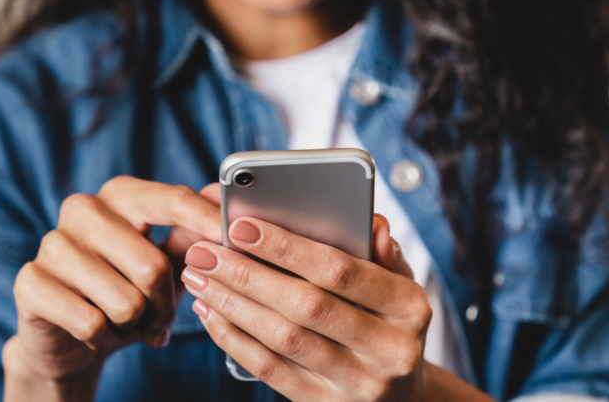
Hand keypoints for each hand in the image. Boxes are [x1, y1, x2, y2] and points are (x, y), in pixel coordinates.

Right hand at [4, 177, 220, 399]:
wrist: (69, 337)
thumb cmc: (126, 290)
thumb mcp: (166, 262)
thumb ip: (192, 233)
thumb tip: (222, 198)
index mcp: (121, 194)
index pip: (172, 199)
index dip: (206, 221)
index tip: (232, 236)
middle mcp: (83, 209)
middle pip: (152, 265)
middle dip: (164, 305)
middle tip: (159, 319)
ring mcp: (52, 243)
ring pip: (125, 301)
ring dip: (133, 325)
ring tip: (124, 322)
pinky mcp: (30, 281)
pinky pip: (92, 323)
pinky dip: (104, 339)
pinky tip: (96, 332)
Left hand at [181, 206, 434, 400]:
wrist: (403, 397)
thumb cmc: (390, 322)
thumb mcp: (400, 284)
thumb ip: (381, 251)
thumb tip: (371, 223)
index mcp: (409, 307)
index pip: (341, 270)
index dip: (288, 248)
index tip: (241, 226)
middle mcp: (389, 349)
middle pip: (305, 306)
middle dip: (247, 274)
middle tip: (204, 252)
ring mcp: (358, 384)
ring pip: (283, 339)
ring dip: (232, 305)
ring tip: (199, 278)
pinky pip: (270, 370)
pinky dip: (234, 339)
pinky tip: (211, 313)